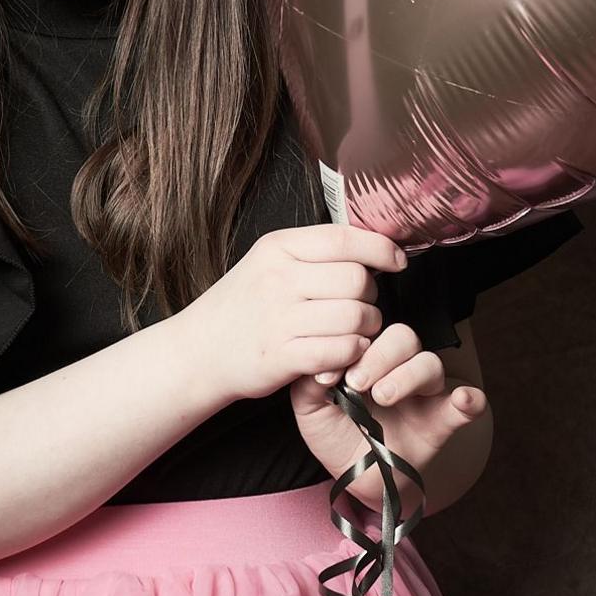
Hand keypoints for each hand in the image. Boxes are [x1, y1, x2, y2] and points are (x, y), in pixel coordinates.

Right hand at [178, 223, 405, 405]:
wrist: (199, 350)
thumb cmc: (242, 306)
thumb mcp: (268, 262)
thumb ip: (313, 253)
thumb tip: (372, 246)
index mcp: (278, 248)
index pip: (344, 239)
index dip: (381, 248)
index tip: (396, 261)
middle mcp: (278, 279)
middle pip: (357, 280)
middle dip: (370, 296)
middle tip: (359, 306)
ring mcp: (279, 318)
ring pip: (355, 317)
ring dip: (366, 329)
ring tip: (353, 332)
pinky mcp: (282, 356)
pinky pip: (341, 351)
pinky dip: (351, 354)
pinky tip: (341, 353)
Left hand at [289, 319, 487, 512]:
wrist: (358, 478)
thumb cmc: (335, 435)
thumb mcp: (310, 410)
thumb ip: (309, 383)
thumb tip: (323, 366)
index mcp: (368, 358)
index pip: (370, 330)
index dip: (353, 345)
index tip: (329, 375)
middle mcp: (399, 368)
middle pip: (404, 338)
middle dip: (380, 357)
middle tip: (357, 383)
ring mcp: (424, 393)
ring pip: (430, 364)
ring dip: (408, 375)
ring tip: (383, 398)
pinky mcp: (443, 420)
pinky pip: (467, 403)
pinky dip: (470, 399)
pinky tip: (464, 400)